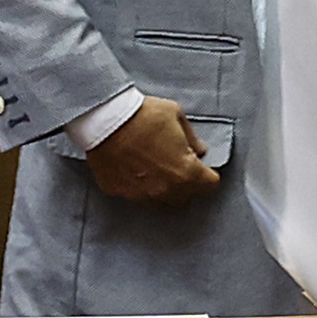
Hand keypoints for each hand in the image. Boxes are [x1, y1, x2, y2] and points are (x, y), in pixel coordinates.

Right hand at [83, 95, 220, 205]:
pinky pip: (138, 196)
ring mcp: (140, 194)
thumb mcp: (177, 117)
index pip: (209, 185)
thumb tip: (199, 151)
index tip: (205, 169)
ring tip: (160, 171)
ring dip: (166, 190)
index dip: (209, 175)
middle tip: (183, 168)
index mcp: (185, 171)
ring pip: (162, 202)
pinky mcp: (120, 193)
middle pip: (186, 197)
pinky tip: (139, 171)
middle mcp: (164, 189)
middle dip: (189, 185)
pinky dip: (142, 187)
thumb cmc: (145, 116)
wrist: (107, 121)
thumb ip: (192, 139)